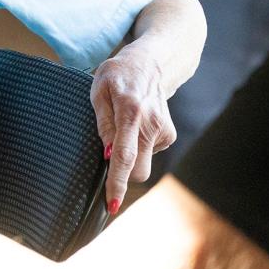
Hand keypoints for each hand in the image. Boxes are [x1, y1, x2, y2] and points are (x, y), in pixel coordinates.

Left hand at [90, 47, 177, 212]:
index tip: (112, 204)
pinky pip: (148, 153)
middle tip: (108, 154)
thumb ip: (103, 123)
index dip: (117, 182)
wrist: (150, 65)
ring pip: (142, 163)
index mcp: (131, 111)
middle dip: (122, 173)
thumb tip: (107, 155)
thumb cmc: (118, 76)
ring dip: (130, 154)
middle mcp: (152, 123)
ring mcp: (164, 130)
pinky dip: (138, 146)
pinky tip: (136, 124)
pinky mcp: (169, 135)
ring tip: (124, 124)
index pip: (124, 155)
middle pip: (138, 170)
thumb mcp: (99, 91)